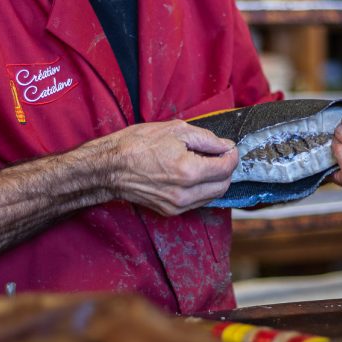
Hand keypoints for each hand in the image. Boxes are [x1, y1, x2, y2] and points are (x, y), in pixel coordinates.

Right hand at [95, 120, 238, 215]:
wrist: (109, 167)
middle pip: (223, 186)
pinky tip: (192, 176)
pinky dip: (202, 189)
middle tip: (218, 155)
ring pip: (212, 197)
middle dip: (226, 169)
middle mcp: (186, 193)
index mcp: (189, 171)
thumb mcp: (175, 130)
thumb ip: (206, 139)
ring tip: (204, 163)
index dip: (232, 155)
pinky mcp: (170, 212)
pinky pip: (197, 202)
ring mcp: (178, 206)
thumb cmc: (137, 144)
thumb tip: (225, 146)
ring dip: (215, 181)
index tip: (228, 147)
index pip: (226, 168)